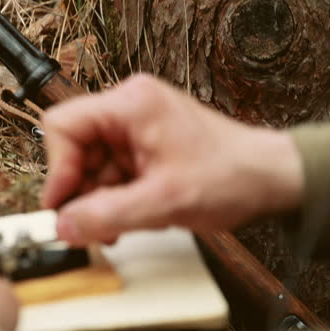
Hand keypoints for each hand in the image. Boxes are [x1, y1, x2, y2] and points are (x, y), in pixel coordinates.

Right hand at [41, 74, 303, 245]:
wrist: (271, 179)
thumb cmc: (232, 175)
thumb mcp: (163, 202)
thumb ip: (108, 215)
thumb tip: (64, 226)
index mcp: (131, 104)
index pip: (63, 126)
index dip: (58, 169)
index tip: (63, 205)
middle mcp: (130, 107)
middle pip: (75, 148)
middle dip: (83, 191)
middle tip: (93, 225)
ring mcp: (137, 126)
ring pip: (92, 165)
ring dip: (101, 200)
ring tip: (123, 224)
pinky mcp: (145, 145)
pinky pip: (113, 172)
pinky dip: (117, 198)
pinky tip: (136, 215)